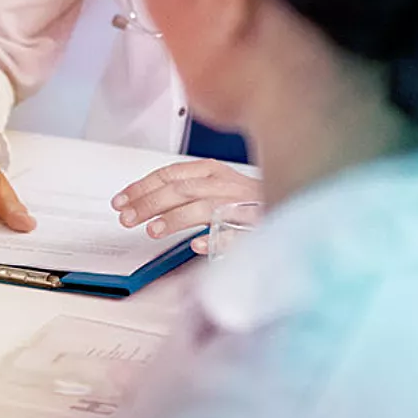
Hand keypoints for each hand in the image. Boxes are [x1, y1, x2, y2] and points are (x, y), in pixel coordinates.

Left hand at [112, 158, 261, 252]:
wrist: (296, 202)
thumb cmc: (247, 200)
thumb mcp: (213, 186)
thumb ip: (183, 191)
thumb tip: (142, 201)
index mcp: (212, 171)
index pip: (170, 175)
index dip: (142, 187)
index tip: (121, 201)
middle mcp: (226, 185)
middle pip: (182, 190)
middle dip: (150, 203)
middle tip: (128, 218)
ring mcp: (243, 206)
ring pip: (205, 208)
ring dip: (176, 218)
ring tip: (153, 230)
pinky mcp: (260, 227)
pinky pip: (236, 233)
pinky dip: (216, 239)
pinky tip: (197, 245)